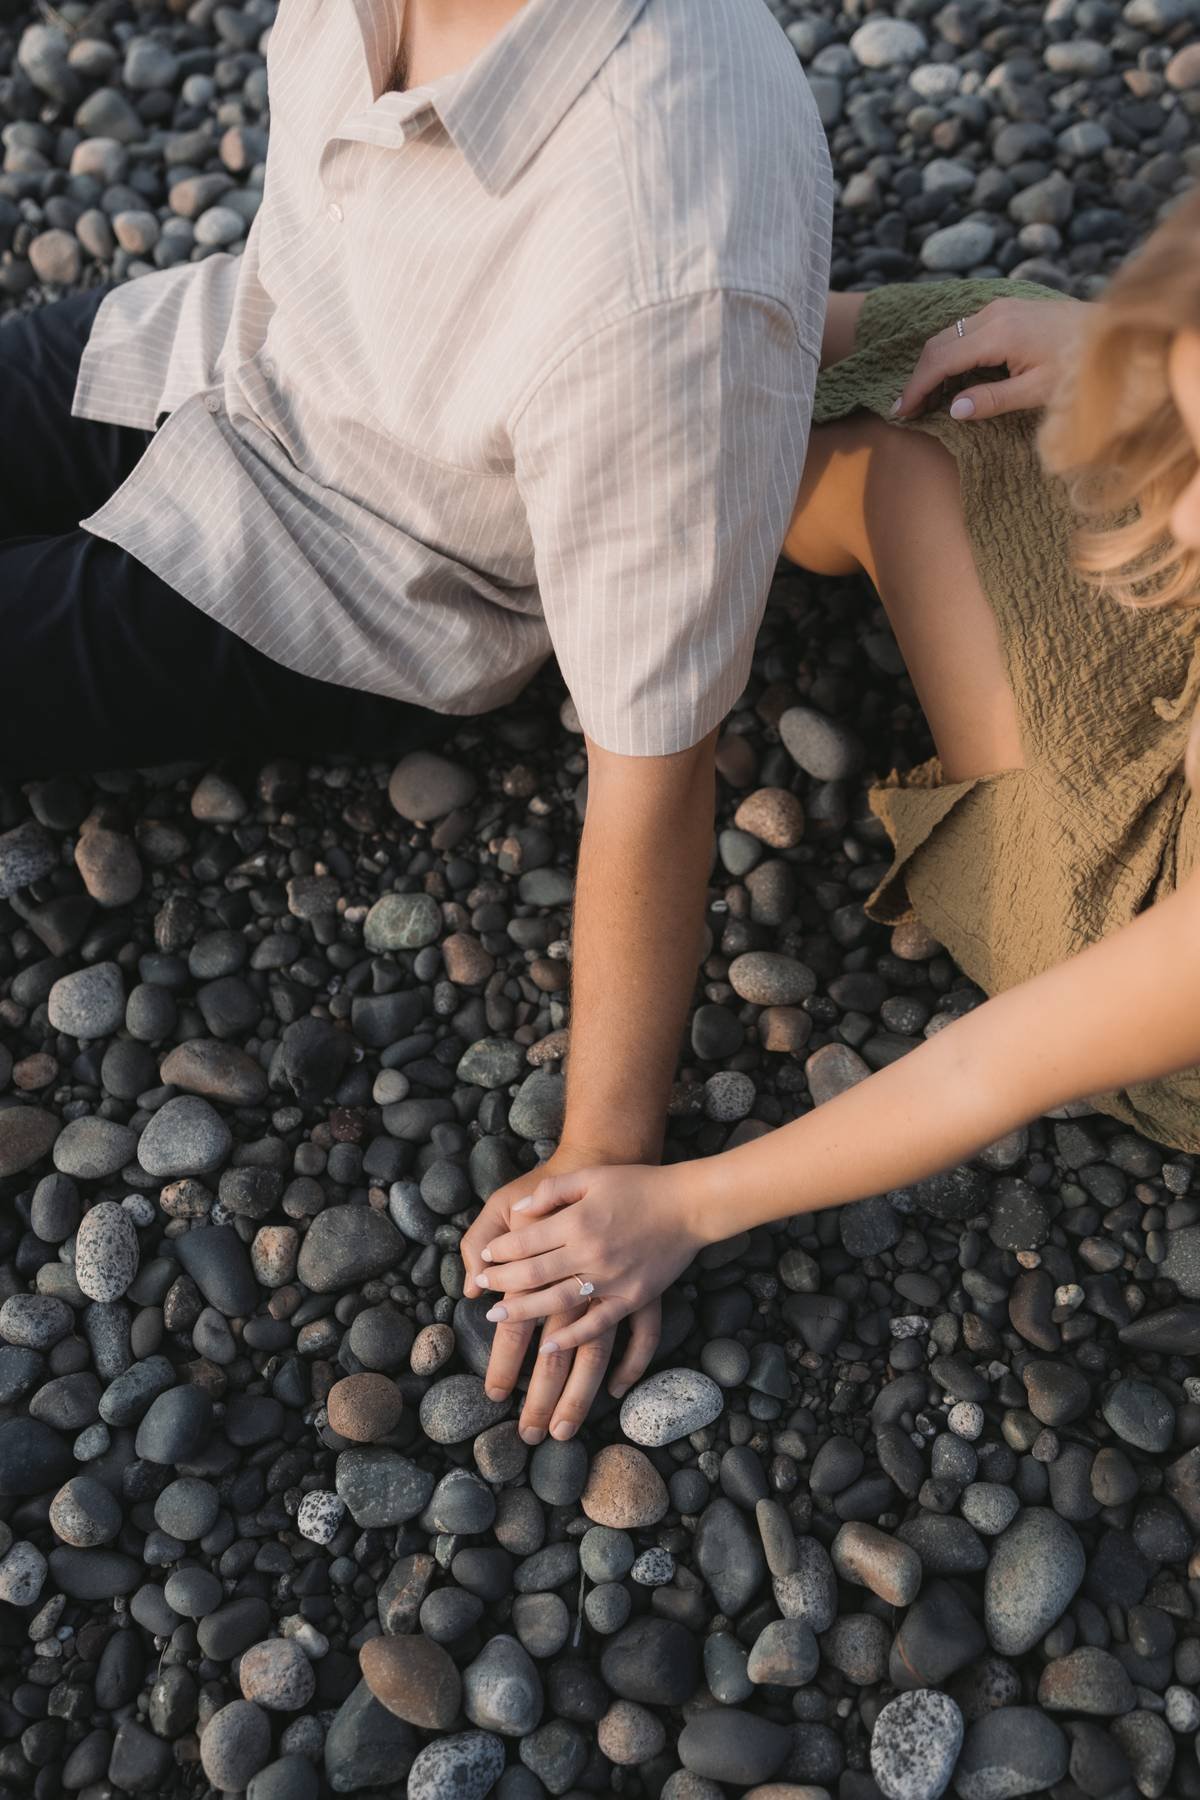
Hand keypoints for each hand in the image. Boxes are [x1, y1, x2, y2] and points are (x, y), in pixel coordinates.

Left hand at [460, 1147, 660, 1441]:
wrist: (689, 1203)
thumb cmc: (638, 1184)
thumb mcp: (591, 1175)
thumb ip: (553, 1190)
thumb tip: (520, 1210)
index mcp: (577, 1220)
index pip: (525, 1241)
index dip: (499, 1251)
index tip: (485, 1258)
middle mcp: (589, 1252)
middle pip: (533, 1273)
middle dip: (502, 1281)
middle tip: (481, 1286)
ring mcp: (611, 1278)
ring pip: (557, 1302)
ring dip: (524, 1311)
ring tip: (497, 1317)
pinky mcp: (633, 1297)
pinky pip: (598, 1324)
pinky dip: (572, 1338)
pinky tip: (549, 1347)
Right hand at [891, 296, 1090, 422]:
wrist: (1115, 332)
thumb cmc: (1082, 366)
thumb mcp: (1038, 392)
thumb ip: (992, 400)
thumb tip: (952, 410)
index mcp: (999, 334)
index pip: (941, 360)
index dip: (917, 387)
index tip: (901, 412)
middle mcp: (994, 313)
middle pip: (939, 343)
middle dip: (918, 376)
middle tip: (906, 408)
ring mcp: (1001, 307)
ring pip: (949, 334)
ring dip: (932, 364)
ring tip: (924, 396)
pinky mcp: (1008, 308)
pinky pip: (966, 329)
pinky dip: (950, 352)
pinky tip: (950, 375)